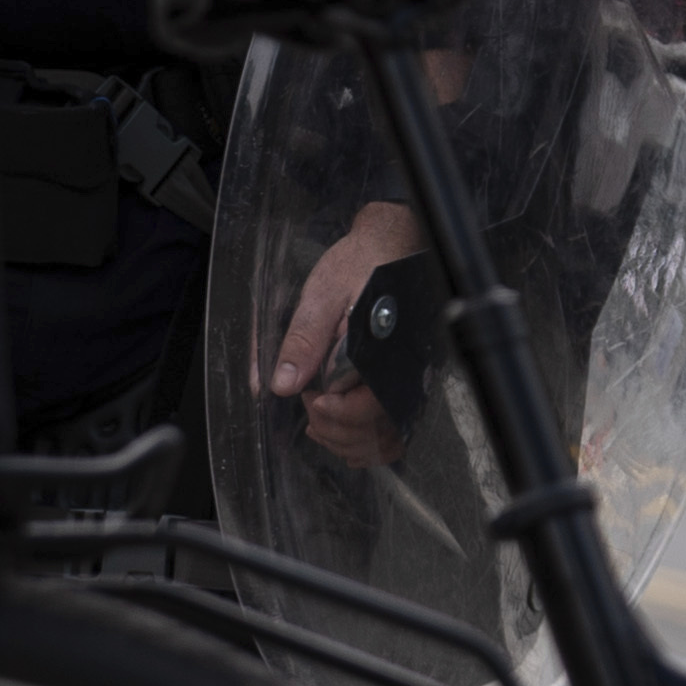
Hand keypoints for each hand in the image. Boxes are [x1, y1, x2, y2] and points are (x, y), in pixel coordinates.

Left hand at [269, 199, 426, 469]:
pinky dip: (367, 442)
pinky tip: (340, 431)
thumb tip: (280, 385)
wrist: (387, 244)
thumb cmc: (358, 264)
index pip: (367, 410)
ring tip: (320, 421)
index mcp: (384, 354)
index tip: (308, 401)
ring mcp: (404, 380)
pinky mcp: (400, 380)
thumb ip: (303, 340)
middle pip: (375, 431)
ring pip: (385, 437)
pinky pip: (393, 429)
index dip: (333, 414)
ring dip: (349, 441)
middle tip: (308, 408)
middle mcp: (402, 373)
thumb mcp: (323, 295)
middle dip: (335, 430)